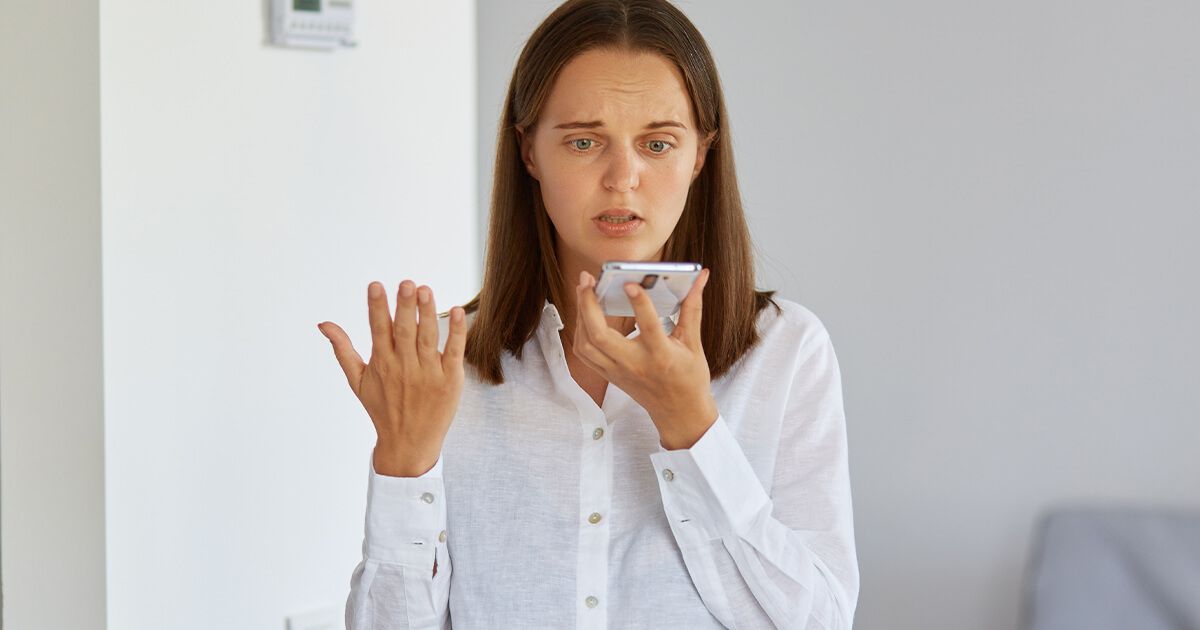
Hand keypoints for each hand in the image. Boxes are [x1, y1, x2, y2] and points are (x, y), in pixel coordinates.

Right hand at [318, 280, 466, 476]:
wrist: (409, 444)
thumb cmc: (382, 409)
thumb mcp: (358, 381)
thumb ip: (342, 349)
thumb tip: (323, 324)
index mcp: (382, 364)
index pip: (378, 329)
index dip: (377, 307)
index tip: (376, 285)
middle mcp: (404, 367)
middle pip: (403, 331)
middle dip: (405, 306)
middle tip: (407, 282)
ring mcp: (428, 373)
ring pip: (428, 338)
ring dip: (427, 313)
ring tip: (426, 290)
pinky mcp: (450, 380)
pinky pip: (454, 351)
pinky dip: (456, 332)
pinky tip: (456, 311)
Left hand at [572, 269, 717, 449]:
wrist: (679, 412)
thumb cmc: (689, 378)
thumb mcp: (694, 344)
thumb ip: (692, 308)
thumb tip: (701, 278)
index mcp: (661, 356)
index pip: (648, 327)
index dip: (639, 303)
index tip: (630, 283)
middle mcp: (634, 365)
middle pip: (599, 336)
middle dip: (588, 304)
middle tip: (588, 279)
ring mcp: (617, 371)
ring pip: (586, 344)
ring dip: (580, 314)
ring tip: (584, 290)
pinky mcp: (608, 374)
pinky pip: (584, 353)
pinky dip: (580, 331)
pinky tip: (584, 313)